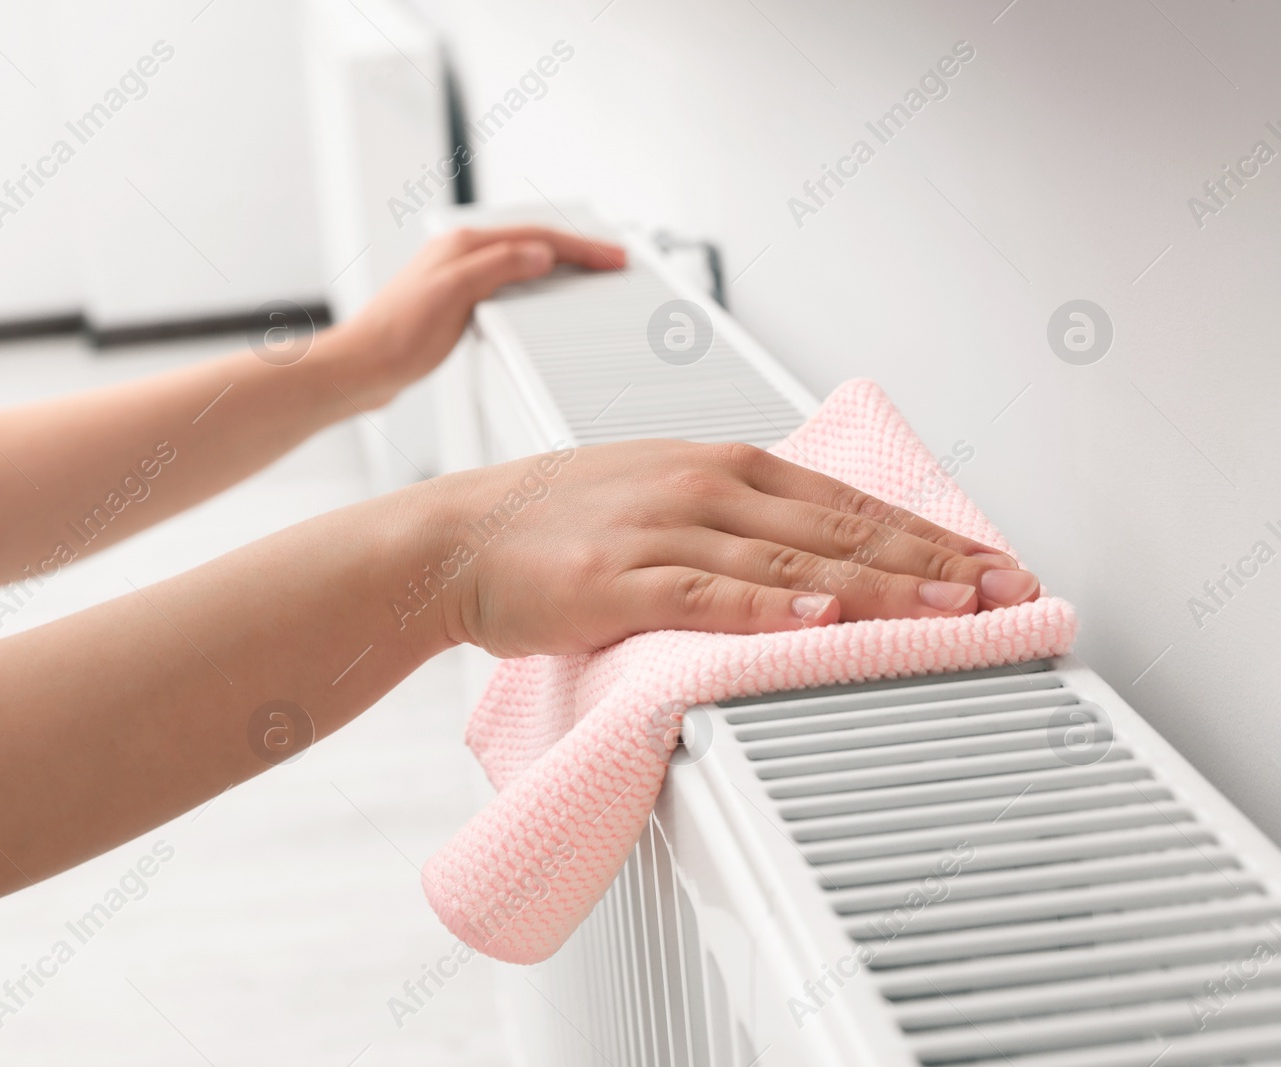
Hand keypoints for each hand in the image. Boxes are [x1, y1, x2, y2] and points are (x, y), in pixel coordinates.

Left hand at [325, 226, 625, 407]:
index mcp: (465, 246)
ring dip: (557, 266)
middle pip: (531, 243)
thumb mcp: (456, 293)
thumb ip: (500, 266)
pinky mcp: (452, 305)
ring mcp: (456, 279)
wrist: (361, 368)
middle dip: (576, 250)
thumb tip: (541, 252)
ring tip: (586, 274)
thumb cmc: (397, 336)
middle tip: (611, 261)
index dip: (581, 247)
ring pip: (520, 263)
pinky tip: (538, 298)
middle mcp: (461, 256)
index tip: (612, 257)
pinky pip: (506, 285)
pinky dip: (534, 286)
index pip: (537, 236)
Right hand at [411, 440, 1039, 658]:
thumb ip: (733, 518)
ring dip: (879, 586)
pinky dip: (766, 607)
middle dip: (932, 561)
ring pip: (789, 562)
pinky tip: (818, 620)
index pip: (846, 502)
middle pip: (837, 527)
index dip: (927, 535)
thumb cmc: (550, 521)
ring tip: (949, 609)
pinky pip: (705, 594)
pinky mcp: (616, 580)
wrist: (456, 535)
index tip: (991, 562)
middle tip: (1005, 589)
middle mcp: (700, 487)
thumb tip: (809, 556)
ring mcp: (659, 531)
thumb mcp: (655, 493)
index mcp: (716, 465)